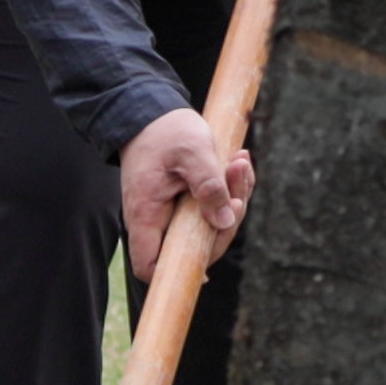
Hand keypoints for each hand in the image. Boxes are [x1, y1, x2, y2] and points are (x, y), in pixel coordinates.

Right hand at [122, 104, 252, 272]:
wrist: (154, 114)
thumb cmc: (166, 131)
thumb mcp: (191, 151)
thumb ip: (208, 185)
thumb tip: (225, 221)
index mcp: (146, 215)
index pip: (151, 266)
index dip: (177, 270)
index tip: (208, 246)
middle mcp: (157, 221)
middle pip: (195, 247)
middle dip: (226, 219)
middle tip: (237, 182)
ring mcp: (174, 214)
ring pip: (211, 226)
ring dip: (234, 197)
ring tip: (239, 163)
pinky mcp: (189, 204)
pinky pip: (215, 208)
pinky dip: (231, 189)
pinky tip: (237, 163)